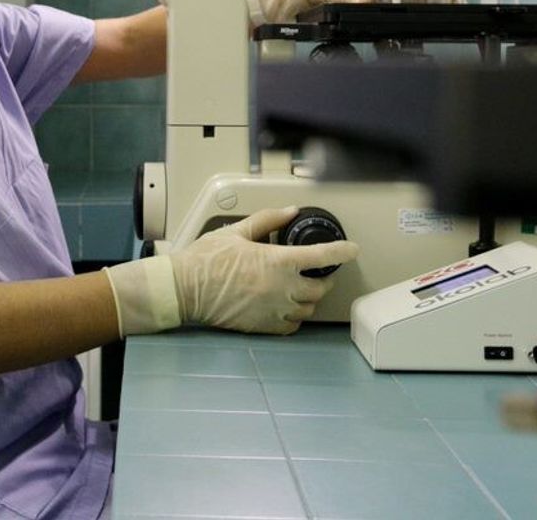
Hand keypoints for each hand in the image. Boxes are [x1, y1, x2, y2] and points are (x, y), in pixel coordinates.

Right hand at [169, 207, 360, 334]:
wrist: (184, 290)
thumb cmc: (205, 260)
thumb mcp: (237, 232)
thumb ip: (267, 220)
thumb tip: (289, 211)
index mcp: (277, 261)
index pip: (322, 256)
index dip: (342, 251)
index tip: (352, 250)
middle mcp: (281, 287)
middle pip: (320, 287)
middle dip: (324, 278)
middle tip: (318, 272)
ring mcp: (274, 309)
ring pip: (308, 308)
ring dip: (310, 298)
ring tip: (301, 289)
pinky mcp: (264, 326)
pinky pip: (292, 325)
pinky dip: (296, 316)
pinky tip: (287, 307)